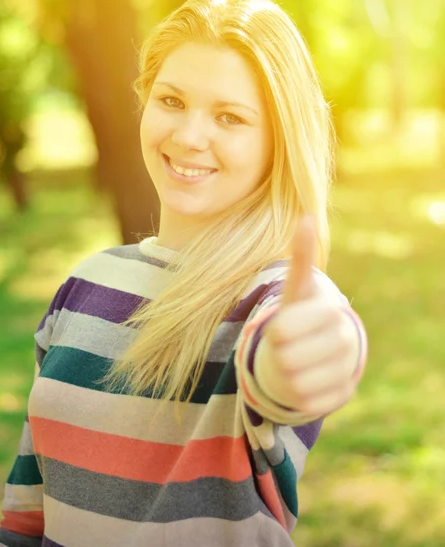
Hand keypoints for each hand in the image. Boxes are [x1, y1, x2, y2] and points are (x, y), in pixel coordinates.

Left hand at [258, 215, 360, 415]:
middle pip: (284, 360)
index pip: (280, 332)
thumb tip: (305, 218)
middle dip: (278, 354)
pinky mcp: (343, 396)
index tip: (281, 327)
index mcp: (330, 311)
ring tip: (295, 362)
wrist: (323, 346)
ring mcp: (346, 370)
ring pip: (292, 384)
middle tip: (288, 347)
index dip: (274, 332)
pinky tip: (304, 379)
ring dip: (285, 375)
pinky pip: (303, 403)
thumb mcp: (296, 287)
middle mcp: (345, 340)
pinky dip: (295, 394)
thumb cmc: (302, 313)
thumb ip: (300, 257)